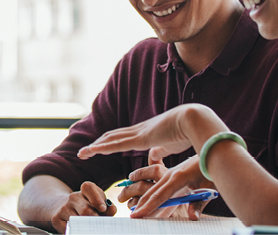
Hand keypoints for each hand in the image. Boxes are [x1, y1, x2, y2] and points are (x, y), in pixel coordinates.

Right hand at [50, 181, 114, 233]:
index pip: (89, 188)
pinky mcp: (56, 219)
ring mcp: (63, 208)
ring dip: (86, 227)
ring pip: (77, 221)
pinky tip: (80, 230)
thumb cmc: (87, 207)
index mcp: (85, 190)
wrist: (62, 208)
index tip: (103, 209)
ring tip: (91, 229)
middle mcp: (73, 197)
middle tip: (100, 226)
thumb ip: (108, 207)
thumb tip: (112, 209)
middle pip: (85, 210)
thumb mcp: (98, 204)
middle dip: (95, 220)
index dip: (97, 198)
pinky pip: (69, 229)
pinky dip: (77, 231)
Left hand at [79, 104, 221, 159]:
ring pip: (110, 139)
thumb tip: (153, 157)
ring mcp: (138, 133)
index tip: (99, 148)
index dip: (110, 142)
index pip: (123, 137)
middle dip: (98, 144)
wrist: (195, 121)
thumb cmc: (188, 132)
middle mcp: (139, 130)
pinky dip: (103, 147)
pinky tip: (92, 150)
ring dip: (95, 146)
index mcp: (146, 132)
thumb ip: (160, 150)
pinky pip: (117, 144)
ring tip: (82, 153)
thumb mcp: (170, 145)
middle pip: (112, 136)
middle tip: (84, 151)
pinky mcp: (140, 138)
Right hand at [124, 155, 212, 218]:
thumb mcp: (209, 188)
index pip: (160, 196)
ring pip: (152, 185)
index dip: (147, 207)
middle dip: (140, 203)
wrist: (215, 152)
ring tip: (126, 199)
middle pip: (152, 191)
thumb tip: (192, 217)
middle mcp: (171, 174)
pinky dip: (148, 187)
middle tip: (130, 215)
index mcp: (179, 178)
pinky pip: (157, 181)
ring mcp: (172, 172)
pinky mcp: (174, 172)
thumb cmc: (213, 171)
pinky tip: (141, 189)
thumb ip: (199, 204)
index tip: (136, 215)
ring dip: (140, 194)